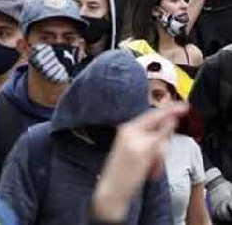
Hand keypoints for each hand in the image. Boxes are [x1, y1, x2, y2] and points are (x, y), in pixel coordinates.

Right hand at [91, 103, 187, 221]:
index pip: (152, 115)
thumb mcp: (134, 149)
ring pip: (162, 139)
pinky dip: (159, 160)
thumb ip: (150, 136)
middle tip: (155, 160)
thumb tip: (169, 124)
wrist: (111, 188)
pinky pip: (160, 150)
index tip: (183, 106)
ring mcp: (136, 140)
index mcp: (127, 127)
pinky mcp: (142, 151)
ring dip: (161, 155)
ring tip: (149, 168)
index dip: (170, 109)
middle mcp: (130, 130)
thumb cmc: (124, 171)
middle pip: (160, 125)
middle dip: (165, 139)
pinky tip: (149, 171)